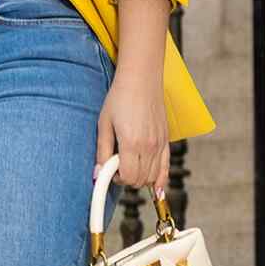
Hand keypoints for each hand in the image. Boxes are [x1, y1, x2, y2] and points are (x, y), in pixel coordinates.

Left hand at [95, 70, 170, 198]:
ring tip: (130, 165)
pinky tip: (155, 187)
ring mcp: (160, 144)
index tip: (110, 169)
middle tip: (117, 166)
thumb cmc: (120, 98)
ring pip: (153, 177)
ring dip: (140, 178)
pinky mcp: (166, 140)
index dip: (116, 178)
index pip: (127, 177)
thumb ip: (102, 151)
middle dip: (127, 179)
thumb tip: (98, 175)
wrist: (141, 79)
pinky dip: (159, 179)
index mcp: (131, 143)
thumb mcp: (104, 124)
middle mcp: (149, 146)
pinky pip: (166, 168)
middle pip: (140, 180)